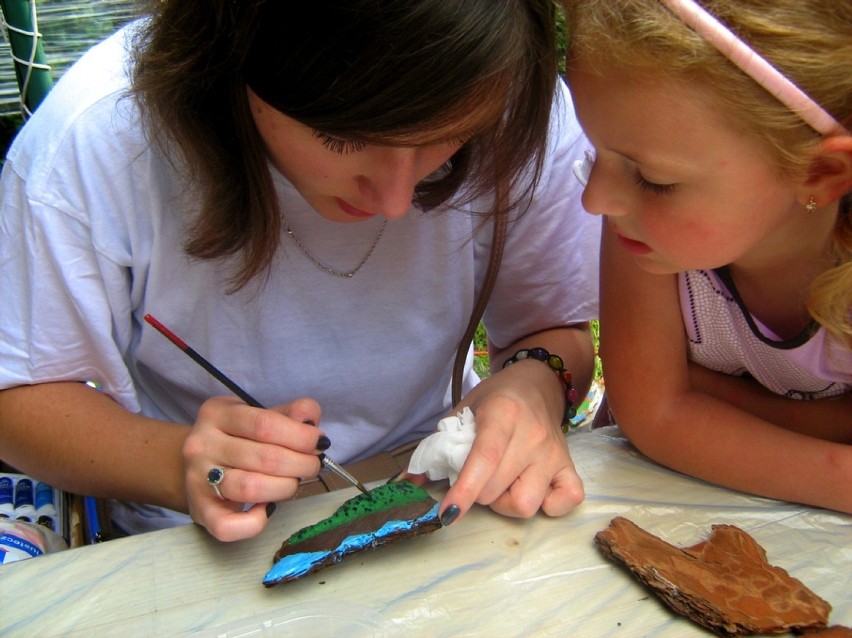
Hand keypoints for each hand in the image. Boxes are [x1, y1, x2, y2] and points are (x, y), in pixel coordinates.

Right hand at [182, 395, 325, 540]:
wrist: (193, 466)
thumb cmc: (236, 440)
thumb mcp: (259, 416)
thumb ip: (288, 414)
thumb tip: (310, 418)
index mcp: (218, 413)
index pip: (265, 424)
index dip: (301, 436)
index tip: (319, 442)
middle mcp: (202, 444)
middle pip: (264, 457)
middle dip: (301, 463)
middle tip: (312, 465)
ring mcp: (197, 479)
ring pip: (251, 488)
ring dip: (285, 488)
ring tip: (292, 482)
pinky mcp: (199, 511)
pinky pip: (228, 526)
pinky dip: (255, 522)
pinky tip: (267, 509)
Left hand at [438, 362, 584, 524]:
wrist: (537, 384)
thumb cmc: (496, 399)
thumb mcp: (463, 411)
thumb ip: (437, 446)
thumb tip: (409, 482)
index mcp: (503, 414)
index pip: (484, 459)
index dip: (464, 490)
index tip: (447, 513)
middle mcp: (533, 435)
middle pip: (497, 490)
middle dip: (477, 492)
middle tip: (476, 476)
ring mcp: (554, 453)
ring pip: (526, 504)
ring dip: (505, 503)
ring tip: (501, 483)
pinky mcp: (570, 466)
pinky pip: (566, 501)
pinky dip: (547, 505)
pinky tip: (531, 489)